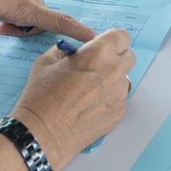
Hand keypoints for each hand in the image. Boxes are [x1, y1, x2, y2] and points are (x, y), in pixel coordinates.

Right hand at [11, 29, 135, 167]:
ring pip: (124, 79)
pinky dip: (109, 97)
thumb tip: (75, 51)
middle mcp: (114, 71)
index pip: (121, 37)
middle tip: (95, 66)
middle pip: (128, 56)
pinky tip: (89, 105)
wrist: (43, 133)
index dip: (111, 40)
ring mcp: (120, 94)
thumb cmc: (42, 97)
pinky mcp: (119, 112)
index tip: (101, 46)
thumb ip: (66, 51)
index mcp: (99, 53)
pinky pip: (120, 98)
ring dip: (112, 78)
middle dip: (114, 58)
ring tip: (89, 89)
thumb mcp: (47, 62)